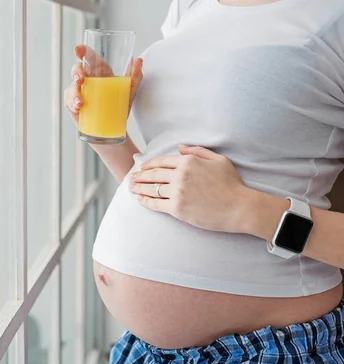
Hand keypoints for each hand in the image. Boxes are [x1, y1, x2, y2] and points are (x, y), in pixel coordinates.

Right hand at [63, 45, 142, 126]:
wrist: (113, 127)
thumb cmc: (120, 106)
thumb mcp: (130, 90)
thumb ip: (136, 76)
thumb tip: (139, 60)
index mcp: (99, 71)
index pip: (89, 57)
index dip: (82, 51)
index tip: (77, 50)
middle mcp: (87, 79)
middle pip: (76, 69)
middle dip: (76, 72)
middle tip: (80, 79)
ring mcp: (79, 91)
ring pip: (71, 87)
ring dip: (74, 93)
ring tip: (80, 102)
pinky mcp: (73, 104)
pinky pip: (69, 102)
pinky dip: (72, 104)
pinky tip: (78, 108)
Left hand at [129, 145, 249, 232]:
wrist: (239, 207)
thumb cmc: (231, 184)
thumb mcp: (218, 160)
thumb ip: (197, 151)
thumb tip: (180, 147)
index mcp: (189, 162)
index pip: (162, 161)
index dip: (149, 165)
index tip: (142, 168)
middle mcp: (181, 175)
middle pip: (153, 174)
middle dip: (140, 176)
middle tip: (132, 178)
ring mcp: (178, 192)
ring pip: (152, 189)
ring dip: (139, 188)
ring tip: (131, 188)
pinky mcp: (177, 209)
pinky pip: (156, 204)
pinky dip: (145, 201)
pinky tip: (140, 200)